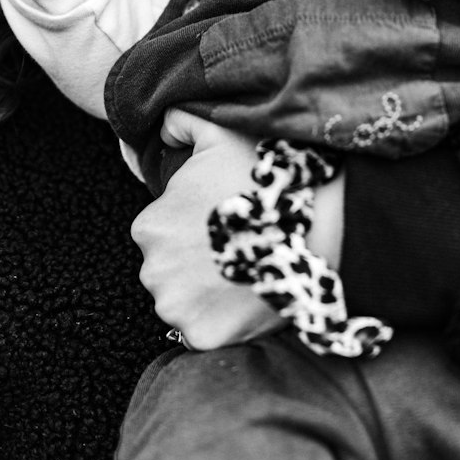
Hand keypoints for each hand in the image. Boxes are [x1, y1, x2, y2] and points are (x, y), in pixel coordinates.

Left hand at [131, 111, 282, 348]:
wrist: (311, 222)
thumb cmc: (262, 176)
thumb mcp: (218, 131)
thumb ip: (179, 122)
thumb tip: (161, 129)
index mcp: (148, 226)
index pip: (161, 232)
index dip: (192, 225)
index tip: (223, 220)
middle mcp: (152, 271)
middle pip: (168, 270)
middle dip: (194, 262)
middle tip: (237, 246)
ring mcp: (177, 308)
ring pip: (184, 304)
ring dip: (206, 294)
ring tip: (245, 273)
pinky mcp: (203, 337)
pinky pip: (205, 334)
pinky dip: (222, 323)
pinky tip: (248, 299)